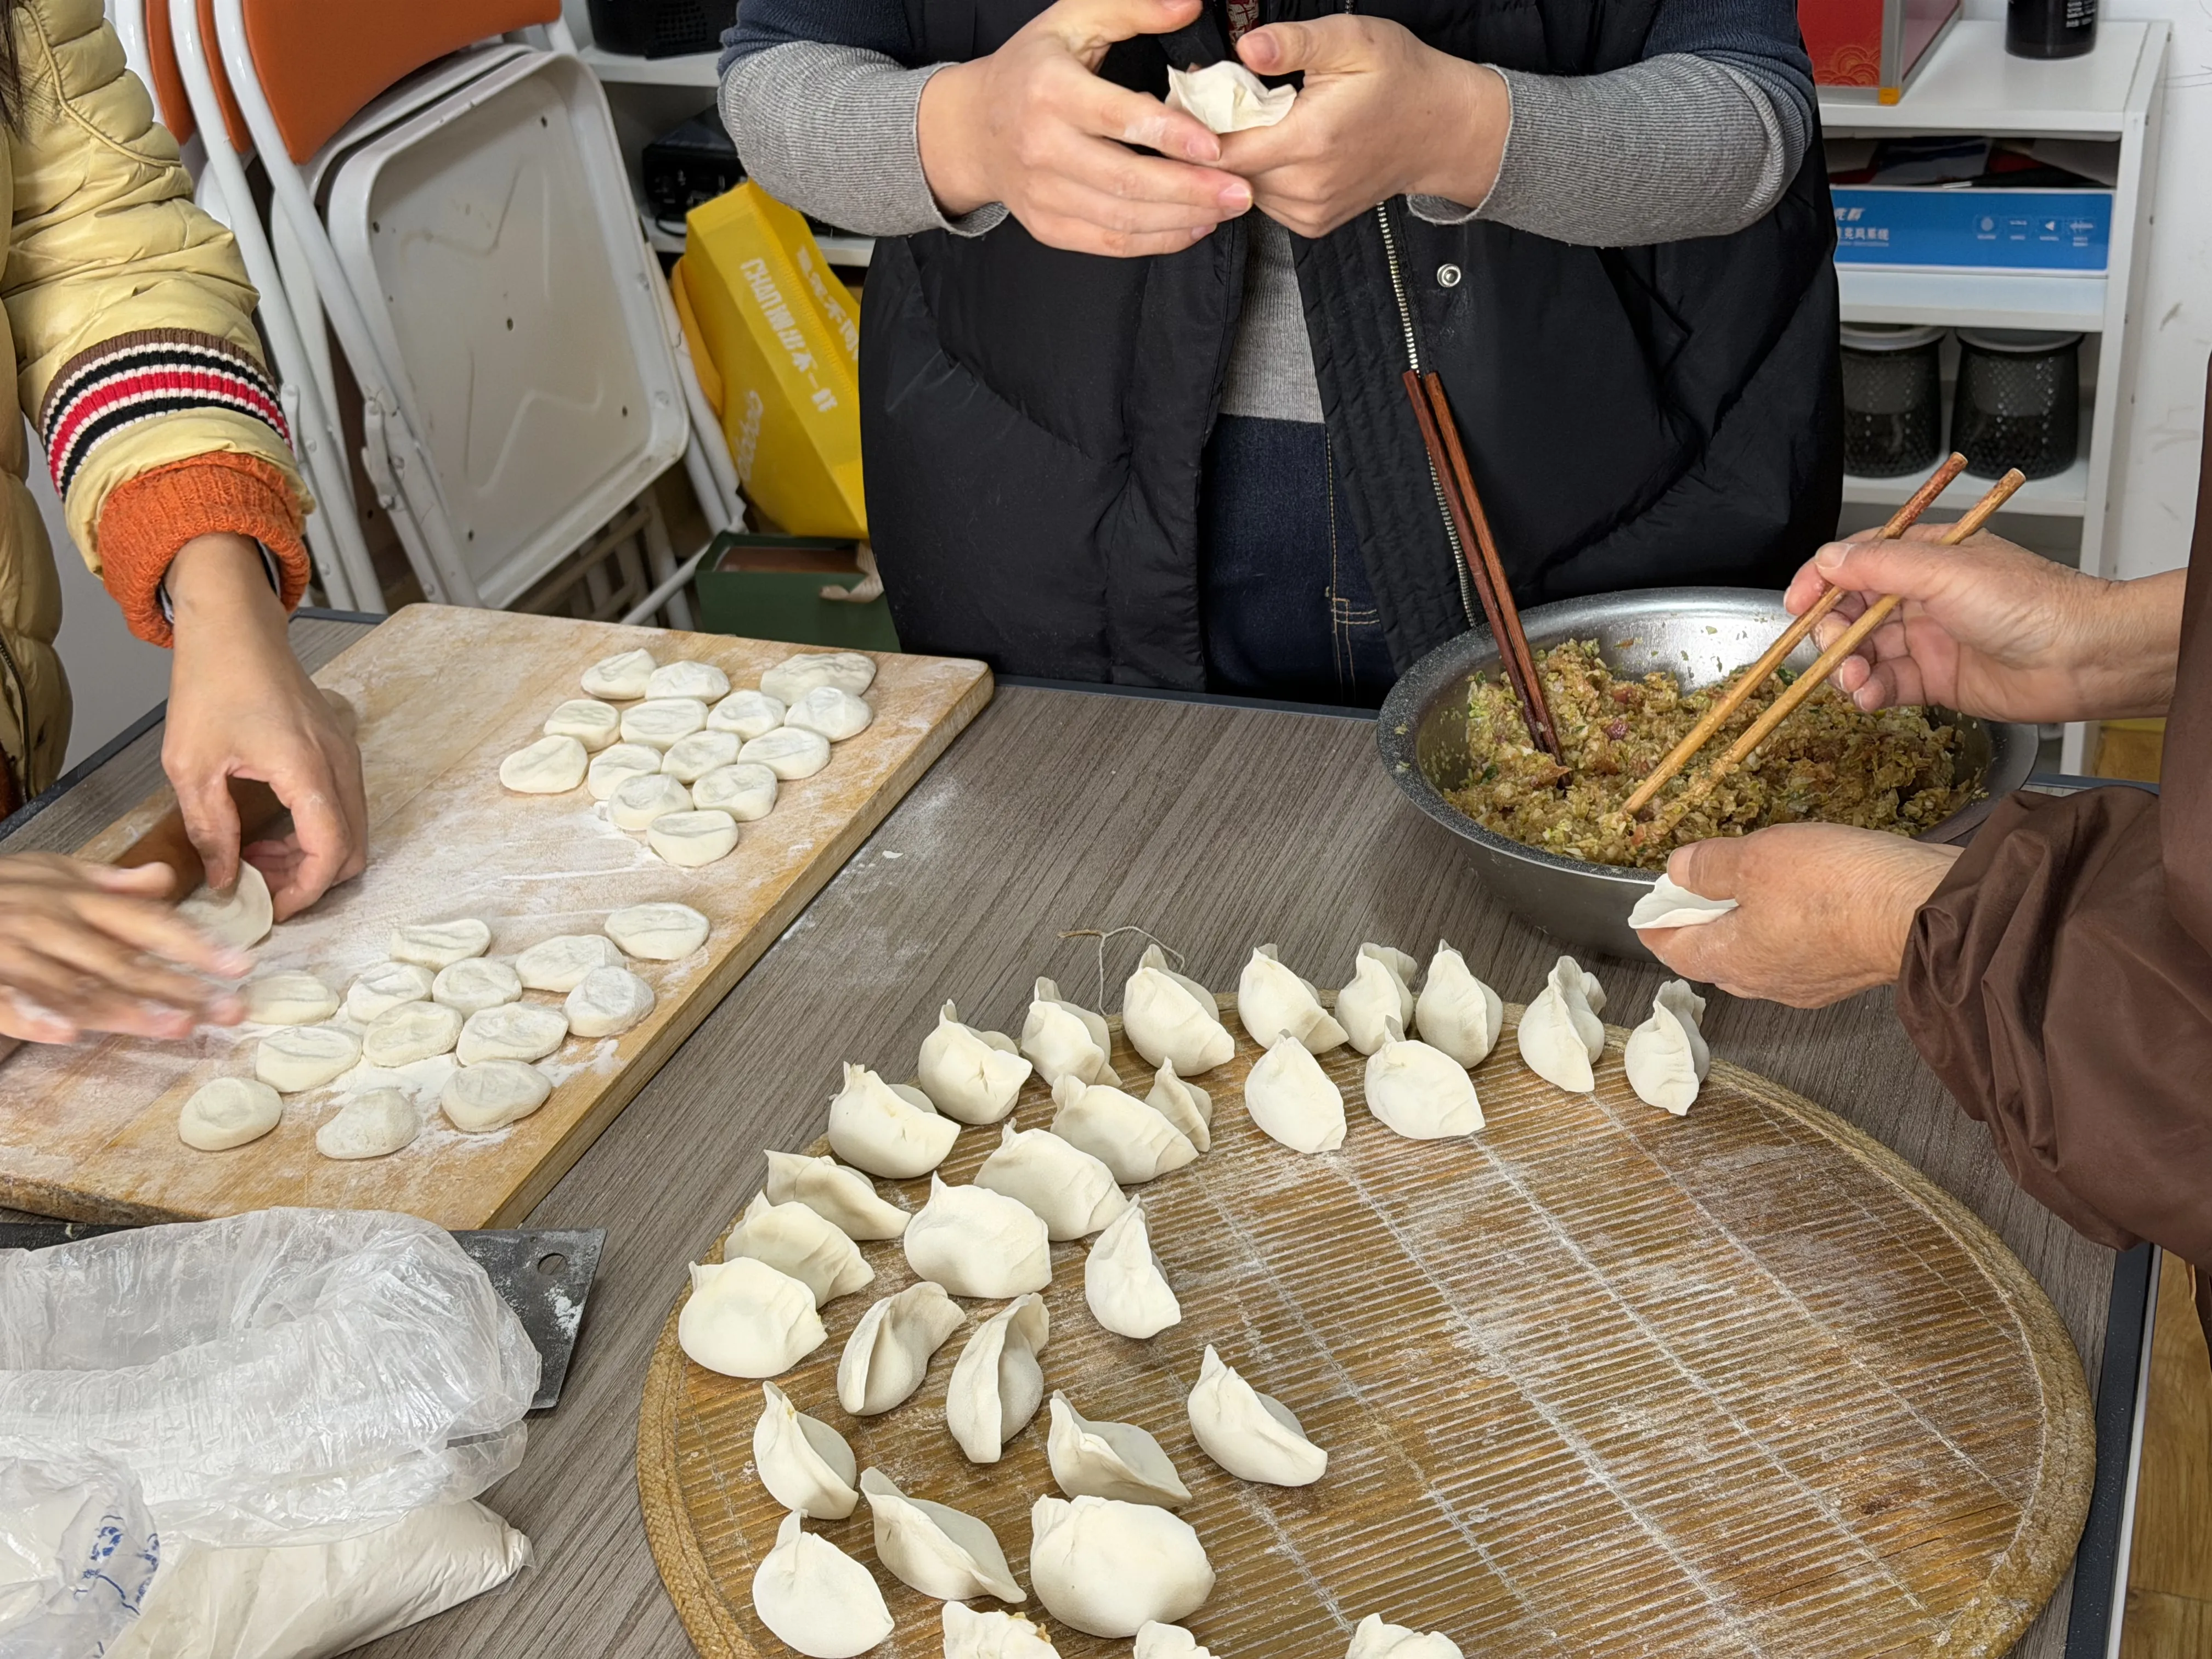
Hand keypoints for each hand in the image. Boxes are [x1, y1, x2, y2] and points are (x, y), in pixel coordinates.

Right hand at [0, 854, 248, 1041]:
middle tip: (231, 1010)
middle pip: (125, 961)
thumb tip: (165, 878)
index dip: (196, 945)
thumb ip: (108, 883)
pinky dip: (36, 1016)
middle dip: (181, 988)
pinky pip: (9, 1003)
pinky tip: (67, 1034)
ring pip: (77, 987)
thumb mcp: (48, 872)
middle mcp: (51, 924)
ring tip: (177, 1027)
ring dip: (127, 1008)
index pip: (147, 922)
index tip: (241, 965)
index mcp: (74, 899)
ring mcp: (12, 953)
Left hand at [162, 534, 366, 919]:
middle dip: (311, 879)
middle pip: (353, 850)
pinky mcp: (341, 749)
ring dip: (312, 855)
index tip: (269, 907)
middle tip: (260, 882)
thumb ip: (211, 830)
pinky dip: (316, 830)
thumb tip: (226, 880)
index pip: (330, 853)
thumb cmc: (212, 684)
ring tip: (256, 853)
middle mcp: (340, 765)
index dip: (304, 893)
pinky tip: (270, 824)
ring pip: (352, 831)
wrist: (235, 628)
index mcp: (306, 770)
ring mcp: (346, 755)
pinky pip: (344, 807)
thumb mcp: (191, 765)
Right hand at [916, 0, 1252, 256]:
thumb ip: (1133, 7)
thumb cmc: (1032, 68)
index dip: (1170, 135)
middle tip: (1240, 191)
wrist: (973, 128)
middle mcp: (1042, 147)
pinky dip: (1157, 241)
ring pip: (1122, 219)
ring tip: (1226, 208)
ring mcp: (1043, 194)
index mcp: (1050, 91)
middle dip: (1190, 190)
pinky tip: (1193, 226)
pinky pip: (1110, 243)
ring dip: (1182, 219)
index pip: (1117, 118)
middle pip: (1126, 181)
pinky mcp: (1048, 227)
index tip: (1216, 146)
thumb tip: (1190, 5)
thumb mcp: (1073, 19)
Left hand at [1219, 17, 1506, 237]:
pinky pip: (1264, 201)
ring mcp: (1310, 211)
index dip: (1197, 125)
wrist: (1440, 129)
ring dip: (1237, 158)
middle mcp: (1307, 186)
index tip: (1193, 97)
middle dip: (1213, 139)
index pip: (1222, 149)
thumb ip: (1295, 42)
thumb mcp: (1352, 40)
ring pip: (1241, 189)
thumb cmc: (1398, 78)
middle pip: (1227, 172)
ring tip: (1249, 122)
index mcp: (1310, 140)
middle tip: (1214, 101)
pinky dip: (1259, 176)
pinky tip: (1274, 147)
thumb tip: (1247, 47)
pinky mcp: (1312, 224)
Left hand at [1641, 824, 1960, 1006]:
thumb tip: (1678, 870)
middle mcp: (1767, 982)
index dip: (1657, 926)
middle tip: (1694, 898)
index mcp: (1732, 960)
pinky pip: (1803, 954)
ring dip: (1748, 929)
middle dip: (1701, 928)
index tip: (1648, 913)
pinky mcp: (1848, 972)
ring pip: (1761, 958)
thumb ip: (1711, 867)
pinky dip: (1790, 931)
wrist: (1923, 911)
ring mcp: (1810, 983)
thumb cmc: (1836, 889)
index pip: (1675, 950)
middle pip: (1716, 958)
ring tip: (1748, 895)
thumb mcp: (1756, 860)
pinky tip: (1802, 906)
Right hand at [1786, 528, 2183, 723]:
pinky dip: (1869, 692)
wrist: (2085, 658)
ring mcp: (1928, 640)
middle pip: (1851, 611)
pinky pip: (1886, 685)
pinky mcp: (1935, 681)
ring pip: (1864, 652)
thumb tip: (1826, 561)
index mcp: (1927, 557)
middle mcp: (1923, 596)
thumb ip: (1880, 565)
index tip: (1794, 604)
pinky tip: (1868, 697)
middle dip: (1832, 632)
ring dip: (1847, 668)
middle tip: (1831, 649)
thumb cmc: (2031, 603)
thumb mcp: (1946, 570)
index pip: (1856, 562)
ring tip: (1852, 681)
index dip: (1820, 582)